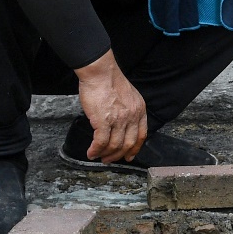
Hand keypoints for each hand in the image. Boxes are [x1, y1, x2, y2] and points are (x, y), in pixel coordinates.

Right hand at [76, 49, 147, 163]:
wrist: (101, 73)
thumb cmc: (110, 82)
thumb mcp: (129, 97)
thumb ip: (129, 111)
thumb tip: (121, 125)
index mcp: (139, 110)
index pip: (142, 135)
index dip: (135, 148)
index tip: (129, 156)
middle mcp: (132, 116)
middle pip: (129, 143)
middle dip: (119, 155)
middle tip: (109, 159)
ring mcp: (119, 119)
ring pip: (115, 145)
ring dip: (106, 154)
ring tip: (98, 156)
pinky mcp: (104, 121)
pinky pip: (101, 142)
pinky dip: (95, 150)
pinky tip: (91, 152)